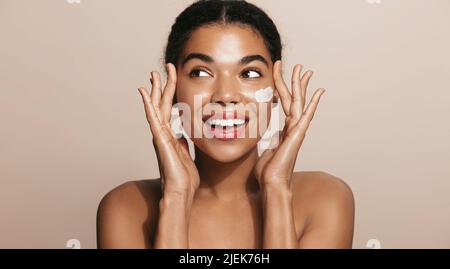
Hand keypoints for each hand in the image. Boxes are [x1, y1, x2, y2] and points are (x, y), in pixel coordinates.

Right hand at [138, 64, 199, 196]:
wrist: (182, 191)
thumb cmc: (185, 177)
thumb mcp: (186, 153)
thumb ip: (183, 141)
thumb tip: (182, 132)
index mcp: (170, 135)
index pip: (170, 108)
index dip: (171, 92)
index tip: (173, 78)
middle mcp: (162, 133)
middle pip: (161, 104)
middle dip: (163, 85)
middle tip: (163, 68)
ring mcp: (159, 136)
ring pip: (156, 107)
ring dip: (155, 90)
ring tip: (153, 74)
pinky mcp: (159, 140)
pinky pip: (153, 119)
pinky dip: (148, 105)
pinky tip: (144, 93)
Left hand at [254, 61, 324, 188]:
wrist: (272, 183)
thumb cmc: (268, 171)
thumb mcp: (264, 149)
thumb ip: (268, 139)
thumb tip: (268, 133)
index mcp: (284, 130)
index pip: (283, 104)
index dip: (281, 88)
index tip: (280, 75)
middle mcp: (292, 128)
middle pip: (293, 99)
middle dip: (294, 82)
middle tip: (298, 66)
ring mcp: (296, 131)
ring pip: (299, 103)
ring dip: (300, 86)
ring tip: (304, 70)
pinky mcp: (297, 136)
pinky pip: (305, 116)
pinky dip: (312, 104)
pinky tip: (319, 92)